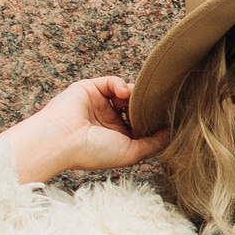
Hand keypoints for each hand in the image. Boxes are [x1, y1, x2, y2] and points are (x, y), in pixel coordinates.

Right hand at [1, 76, 171, 183]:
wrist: (61, 140)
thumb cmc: (93, 152)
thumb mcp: (131, 153)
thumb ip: (153, 144)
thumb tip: (173, 133)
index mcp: (117, 136)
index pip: (141, 124)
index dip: (153, 120)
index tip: (168, 117)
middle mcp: (108, 120)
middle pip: (136, 106)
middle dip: (146, 105)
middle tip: (157, 105)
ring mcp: (99, 104)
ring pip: (126, 92)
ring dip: (135, 95)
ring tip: (137, 102)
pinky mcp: (89, 89)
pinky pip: (111, 81)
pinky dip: (120, 84)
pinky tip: (123, 93)